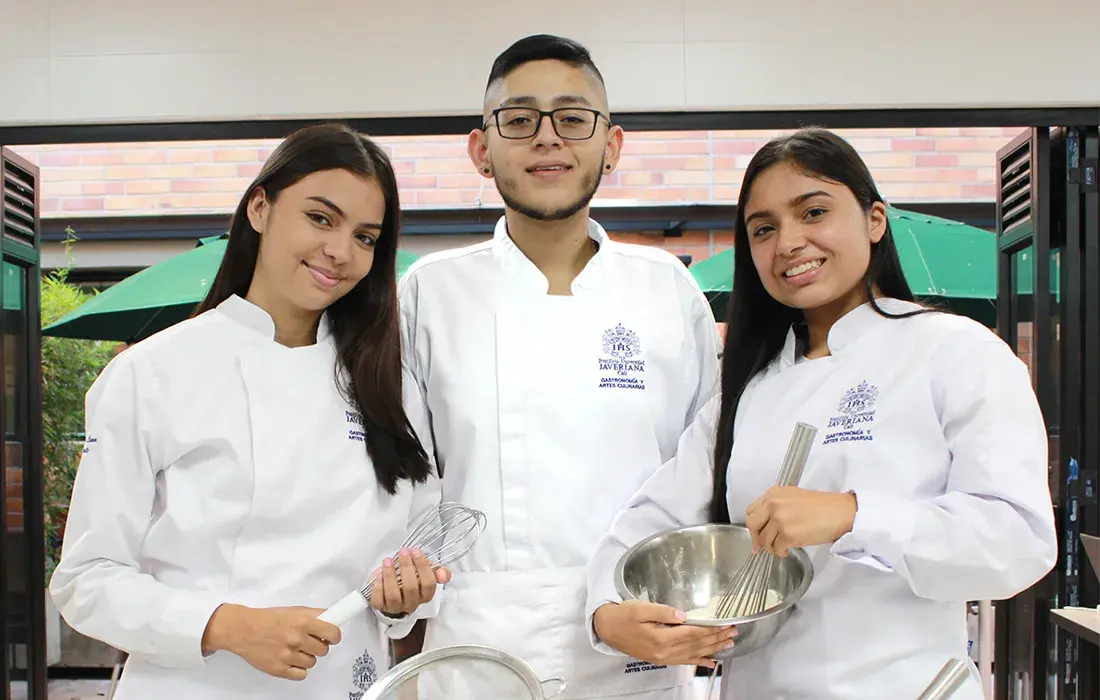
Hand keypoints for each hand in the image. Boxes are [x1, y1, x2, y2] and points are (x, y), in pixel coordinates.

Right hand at [201, 604, 340, 680]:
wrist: (242, 630)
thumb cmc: (267, 619)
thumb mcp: (294, 610)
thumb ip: (313, 616)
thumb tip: (332, 621)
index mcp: (303, 622)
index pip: (333, 632)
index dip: (334, 635)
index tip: (332, 636)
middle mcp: (296, 639)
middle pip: (324, 650)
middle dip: (319, 646)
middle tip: (309, 642)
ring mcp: (287, 655)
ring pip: (312, 662)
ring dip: (307, 657)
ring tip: (295, 649)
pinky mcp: (279, 669)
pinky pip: (301, 674)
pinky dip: (298, 669)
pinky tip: (291, 660)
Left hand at [369, 548, 451, 615]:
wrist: (392, 586)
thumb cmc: (410, 577)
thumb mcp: (425, 571)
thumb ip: (437, 571)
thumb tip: (443, 573)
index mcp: (425, 595)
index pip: (428, 584)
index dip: (423, 567)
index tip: (415, 551)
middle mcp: (412, 603)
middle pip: (411, 588)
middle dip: (406, 567)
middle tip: (403, 552)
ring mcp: (395, 607)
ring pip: (394, 595)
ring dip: (390, 576)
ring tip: (388, 561)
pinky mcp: (381, 607)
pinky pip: (378, 600)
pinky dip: (378, 587)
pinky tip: (378, 575)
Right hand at [592, 601, 735, 668]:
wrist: (607, 628)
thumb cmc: (623, 615)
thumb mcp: (641, 607)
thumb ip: (663, 611)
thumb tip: (683, 615)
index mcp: (661, 637)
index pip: (693, 633)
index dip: (711, 629)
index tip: (725, 624)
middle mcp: (665, 651)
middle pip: (696, 644)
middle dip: (716, 638)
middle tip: (733, 632)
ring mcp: (663, 657)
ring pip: (693, 653)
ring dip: (712, 649)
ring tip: (728, 643)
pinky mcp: (660, 658)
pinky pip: (684, 661)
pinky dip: (699, 661)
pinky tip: (711, 661)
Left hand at [745, 486, 856, 555]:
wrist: (840, 512)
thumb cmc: (822, 506)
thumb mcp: (794, 496)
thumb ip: (777, 506)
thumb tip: (766, 523)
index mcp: (773, 493)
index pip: (751, 510)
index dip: (754, 524)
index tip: (756, 532)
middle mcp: (774, 505)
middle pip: (753, 525)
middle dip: (755, 538)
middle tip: (759, 547)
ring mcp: (780, 520)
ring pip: (764, 539)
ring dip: (770, 547)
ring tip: (779, 548)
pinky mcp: (788, 534)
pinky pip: (776, 548)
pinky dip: (780, 552)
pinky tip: (786, 550)